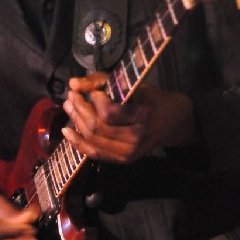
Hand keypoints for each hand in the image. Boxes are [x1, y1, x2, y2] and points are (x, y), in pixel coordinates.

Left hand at [62, 72, 195, 163]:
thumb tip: (73, 83)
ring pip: (93, 140)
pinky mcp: (122, 160)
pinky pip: (95, 153)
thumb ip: (101, 80)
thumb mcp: (131, 84)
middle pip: (97, 127)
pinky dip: (78, 142)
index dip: (94, 99)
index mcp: (142, 116)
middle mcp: (135, 138)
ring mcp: (129, 153)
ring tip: (68, 106)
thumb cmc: (150, 98)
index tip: (90, 88)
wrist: (171, 123)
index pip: (108, 112)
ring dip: (76, 122)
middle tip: (71, 95)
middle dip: (79, 109)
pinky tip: (68, 130)